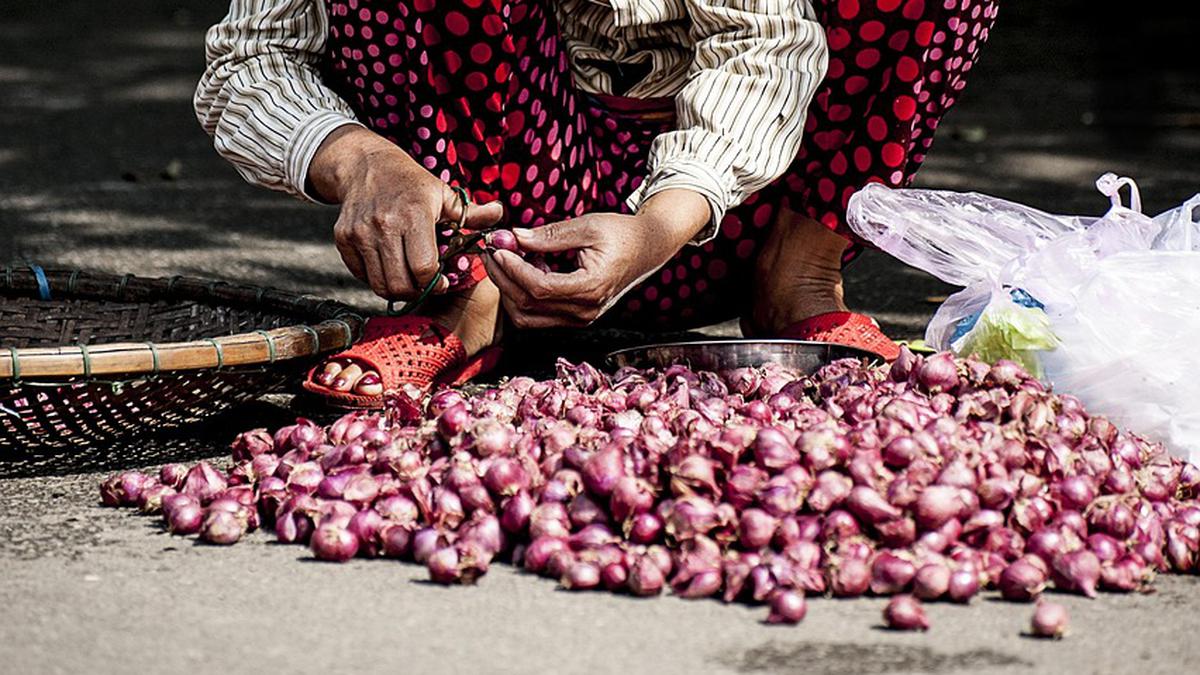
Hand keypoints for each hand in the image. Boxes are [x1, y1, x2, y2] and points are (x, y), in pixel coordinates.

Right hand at [308, 125, 502, 299]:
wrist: (366, 166)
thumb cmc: (411, 183)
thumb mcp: (444, 194)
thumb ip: (472, 213)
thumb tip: (500, 214)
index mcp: (414, 214)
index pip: (423, 267)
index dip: (435, 282)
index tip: (442, 280)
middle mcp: (383, 225)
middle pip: (400, 283)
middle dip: (417, 291)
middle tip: (425, 284)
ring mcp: (360, 233)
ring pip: (379, 284)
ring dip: (397, 288)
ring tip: (409, 278)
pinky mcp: (343, 239)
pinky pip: (360, 275)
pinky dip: (375, 278)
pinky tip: (389, 266)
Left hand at [482, 189, 709, 327]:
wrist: (648, 248)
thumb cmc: (622, 234)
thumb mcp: (587, 226)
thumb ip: (550, 235)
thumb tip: (514, 236)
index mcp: (591, 288)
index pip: (539, 288)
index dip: (513, 269)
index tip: (498, 247)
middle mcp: (585, 311)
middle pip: (528, 306)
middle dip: (503, 278)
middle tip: (492, 251)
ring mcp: (580, 318)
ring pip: (528, 317)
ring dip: (510, 289)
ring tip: (509, 258)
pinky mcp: (576, 317)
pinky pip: (539, 316)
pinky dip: (524, 295)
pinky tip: (527, 268)